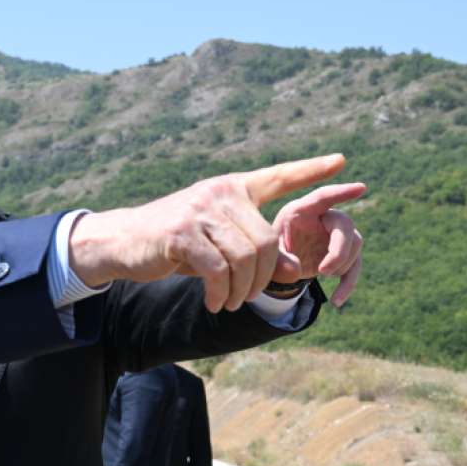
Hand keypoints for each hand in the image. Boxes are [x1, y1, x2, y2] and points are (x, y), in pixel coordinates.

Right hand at [69, 154, 351, 311]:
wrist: (123, 242)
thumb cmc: (174, 244)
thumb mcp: (220, 245)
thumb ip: (254, 252)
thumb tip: (294, 269)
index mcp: (232, 188)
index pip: (278, 176)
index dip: (310, 171)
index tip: (343, 162)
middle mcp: (220, 192)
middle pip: (266, 241)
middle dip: (262, 279)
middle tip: (247, 299)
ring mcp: (201, 210)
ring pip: (245, 258)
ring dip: (241, 291)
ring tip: (228, 303)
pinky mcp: (183, 232)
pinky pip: (218, 270)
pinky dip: (220, 293)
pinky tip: (214, 302)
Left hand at [271, 183, 365, 306]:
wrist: (275, 263)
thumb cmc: (268, 250)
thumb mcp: (267, 253)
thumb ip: (278, 259)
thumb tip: (298, 271)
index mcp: (301, 210)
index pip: (323, 197)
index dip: (341, 192)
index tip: (361, 188)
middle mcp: (322, 217)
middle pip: (345, 224)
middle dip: (339, 250)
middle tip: (323, 272)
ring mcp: (335, 234)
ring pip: (355, 244)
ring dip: (342, 264)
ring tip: (320, 275)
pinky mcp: (342, 253)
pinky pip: (355, 266)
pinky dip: (348, 284)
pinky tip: (337, 301)